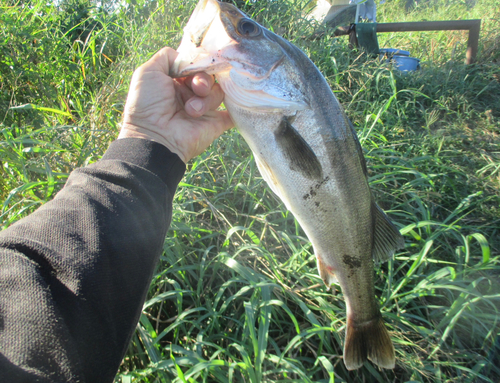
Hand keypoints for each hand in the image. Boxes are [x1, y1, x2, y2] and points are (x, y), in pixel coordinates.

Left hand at [119, 47, 232, 162]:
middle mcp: (192, 93)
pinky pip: (234, 112)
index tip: (195, 66)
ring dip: (206, 99)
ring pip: (219, 91)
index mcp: (177, 80)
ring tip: (192, 110)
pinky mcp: (216, 123)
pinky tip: (232, 103)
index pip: (197, 64)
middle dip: (204, 79)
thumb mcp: (148, 71)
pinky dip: (236, 107)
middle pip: (210, 75)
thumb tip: (188, 57)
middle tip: (196, 88)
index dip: (199, 62)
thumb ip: (167, 56)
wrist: (154, 136)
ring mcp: (205, 109)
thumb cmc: (147, 104)